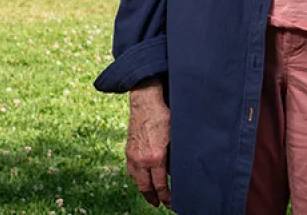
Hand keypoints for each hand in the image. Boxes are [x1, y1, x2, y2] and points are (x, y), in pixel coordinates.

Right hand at [126, 80, 171, 207]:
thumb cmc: (163, 116)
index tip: (171, 203)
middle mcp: (142, 159)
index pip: (160, 185)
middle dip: (153, 198)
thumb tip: (178, 168)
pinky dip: (136, 178)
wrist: (145, 101)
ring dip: (143, 189)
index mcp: (156, 158)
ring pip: (136, 180)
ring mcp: (133, 155)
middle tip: (159, 204)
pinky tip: (140, 178)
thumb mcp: (176, 136)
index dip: (166, 197)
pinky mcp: (129, 149)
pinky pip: (131, 170)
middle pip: (145, 187)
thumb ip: (175, 155)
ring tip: (149, 195)